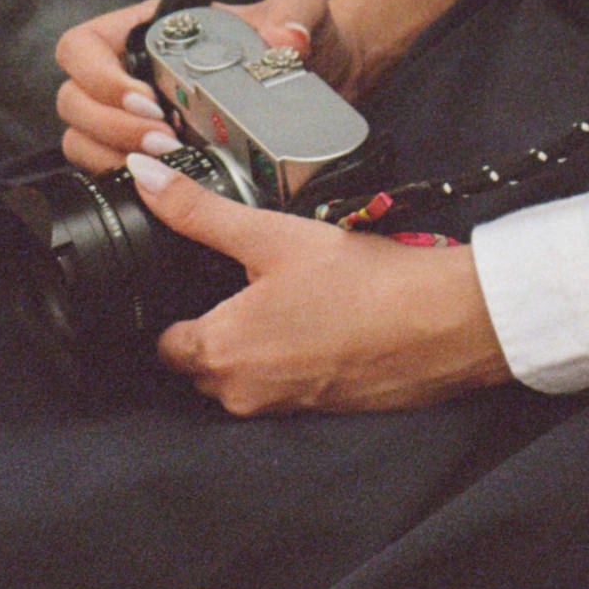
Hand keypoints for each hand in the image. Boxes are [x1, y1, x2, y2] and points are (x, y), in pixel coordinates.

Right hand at [48, 0, 345, 175]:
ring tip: (168, 159)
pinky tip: (163, 182)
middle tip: (164, 138)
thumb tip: (284, 41)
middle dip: (111, 124)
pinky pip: (103, 168)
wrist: (319, 78)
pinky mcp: (147, 154)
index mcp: (148, 30)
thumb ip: (296, 7)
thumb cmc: (297, 37)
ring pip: (80, 135)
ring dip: (112, 153)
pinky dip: (122, 177)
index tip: (147, 99)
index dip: (98, 75)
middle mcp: (130, 71)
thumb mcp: (301, 8)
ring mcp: (133, 116)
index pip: (83, 45)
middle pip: (74, 97)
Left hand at [137, 164, 507, 414]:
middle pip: (199, 364)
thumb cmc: (363, 281)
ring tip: (286, 297)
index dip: (173, 309)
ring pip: (240, 376)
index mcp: (221, 352)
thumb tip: (144, 176)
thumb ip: (199, 211)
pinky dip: (288, 358)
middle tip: (246, 282)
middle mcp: (243, 392)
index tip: (196, 281)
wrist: (445, 323)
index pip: (163, 345)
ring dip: (252, 344)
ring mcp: (282, 408)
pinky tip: (316, 320)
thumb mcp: (273, 235)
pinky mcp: (317, 412)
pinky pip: (280, 386)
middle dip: (213, 326)